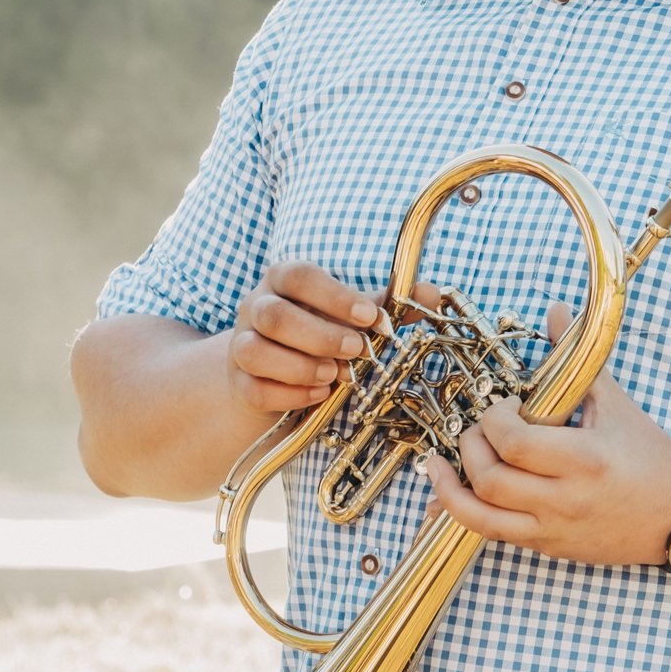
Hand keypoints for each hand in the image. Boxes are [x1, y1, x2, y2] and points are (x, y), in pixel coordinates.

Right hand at [227, 261, 407, 417]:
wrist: (272, 369)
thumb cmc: (316, 332)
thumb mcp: (349, 315)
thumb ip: (386, 304)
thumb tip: (431, 293)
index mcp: (283, 280)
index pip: (300, 276)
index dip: (335, 297)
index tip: (370, 317)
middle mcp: (256, 307)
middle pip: (275, 316)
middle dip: (320, 337)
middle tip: (356, 351)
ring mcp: (241, 345)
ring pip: (256, 353)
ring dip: (302, 367)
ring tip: (335, 376)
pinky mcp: (239, 382)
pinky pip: (255, 389)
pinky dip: (291, 395)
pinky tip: (318, 395)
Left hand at [423, 304, 670, 565]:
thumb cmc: (650, 454)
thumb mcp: (615, 403)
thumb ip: (577, 359)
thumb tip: (556, 311)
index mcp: (585, 458)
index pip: (515, 442)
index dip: (493, 419)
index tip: (502, 406)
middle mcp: (566, 499)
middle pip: (491, 479)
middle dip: (470, 448)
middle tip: (477, 429)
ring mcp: (555, 529)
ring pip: (481, 518)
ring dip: (450, 488)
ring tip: (438, 464)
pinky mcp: (550, 547)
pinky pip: (493, 536)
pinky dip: (464, 514)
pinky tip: (449, 495)